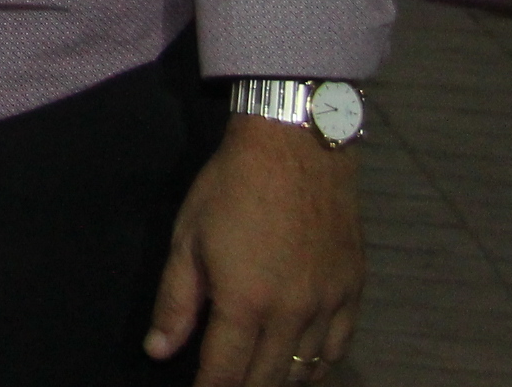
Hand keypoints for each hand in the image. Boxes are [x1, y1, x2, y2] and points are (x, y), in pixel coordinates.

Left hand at [145, 115, 363, 384]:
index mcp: (246, 302)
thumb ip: (175, 300)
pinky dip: (318, 367)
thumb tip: (158, 350)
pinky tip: (301, 368)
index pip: (226, 372)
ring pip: (305, 370)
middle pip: (267, 378)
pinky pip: (338, 348)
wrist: (296, 147)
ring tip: (257, 381)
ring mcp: (328, 305)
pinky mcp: (353, 291)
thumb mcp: (188, 238)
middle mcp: (292, 314)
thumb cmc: (231, 187)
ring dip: (278, 382)